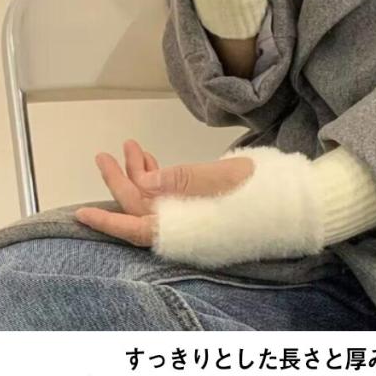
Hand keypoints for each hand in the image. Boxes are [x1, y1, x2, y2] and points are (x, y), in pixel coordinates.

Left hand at [74, 139, 254, 247]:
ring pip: (156, 200)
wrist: (294, 205)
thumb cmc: (261, 191)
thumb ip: (182, 178)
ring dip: (141, 175)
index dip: (107, 219)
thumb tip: (142, 182)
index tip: (80, 213)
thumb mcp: (222, 178)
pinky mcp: (203, 211)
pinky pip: (172, 197)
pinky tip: (154, 163)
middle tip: (106, 154)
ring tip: (130, 148)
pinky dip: (161, 179)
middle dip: (121, 180)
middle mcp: (185, 227)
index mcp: (185, 226)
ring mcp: (193, 220)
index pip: (135, 225)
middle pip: (142, 207)